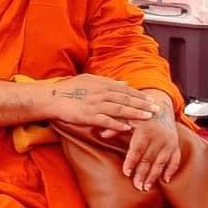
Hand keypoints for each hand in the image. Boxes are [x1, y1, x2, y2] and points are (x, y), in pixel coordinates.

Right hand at [46, 74, 160, 133]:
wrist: (51, 98)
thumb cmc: (68, 89)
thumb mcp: (89, 80)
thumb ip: (108, 82)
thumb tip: (125, 83)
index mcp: (102, 84)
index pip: (125, 90)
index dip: (140, 96)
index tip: (152, 101)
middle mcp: (100, 93)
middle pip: (126, 99)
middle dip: (143, 105)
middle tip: (156, 110)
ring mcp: (94, 104)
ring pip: (119, 109)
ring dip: (135, 113)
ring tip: (148, 118)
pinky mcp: (87, 116)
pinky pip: (105, 120)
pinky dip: (117, 124)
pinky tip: (127, 127)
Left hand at [120, 92, 182, 189]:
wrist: (161, 108)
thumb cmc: (138, 116)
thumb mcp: (126, 118)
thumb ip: (115, 127)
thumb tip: (101, 134)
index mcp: (145, 131)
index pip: (137, 149)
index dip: (132, 161)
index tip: (126, 173)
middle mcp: (158, 137)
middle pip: (149, 159)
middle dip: (142, 174)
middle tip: (137, 186)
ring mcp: (168, 142)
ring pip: (161, 162)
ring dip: (154, 176)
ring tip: (146, 187)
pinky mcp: (175, 145)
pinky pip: (175, 160)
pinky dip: (171, 170)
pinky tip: (165, 181)